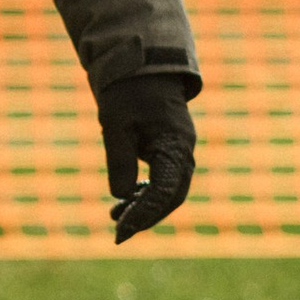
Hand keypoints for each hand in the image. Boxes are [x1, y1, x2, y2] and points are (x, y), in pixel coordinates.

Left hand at [99, 75, 196, 245]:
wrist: (142, 66)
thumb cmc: (127, 93)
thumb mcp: (115, 124)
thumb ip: (119, 160)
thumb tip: (121, 195)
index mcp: (174, 145)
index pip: (163, 192)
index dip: (143, 214)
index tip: (121, 230)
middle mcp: (184, 151)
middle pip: (172, 197)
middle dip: (146, 217)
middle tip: (119, 233)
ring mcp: (181, 150)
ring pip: (170, 191)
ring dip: (146, 207)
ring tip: (115, 216)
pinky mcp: (172, 149)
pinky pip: (166, 179)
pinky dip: (148, 193)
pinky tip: (126, 199)